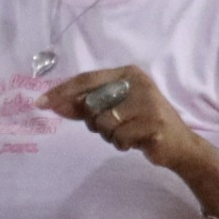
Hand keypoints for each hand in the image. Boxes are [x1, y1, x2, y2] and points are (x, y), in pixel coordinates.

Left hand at [45, 65, 218, 202]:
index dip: (62, 92)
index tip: (40, 103)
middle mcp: (138, 83)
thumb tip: (52, 104)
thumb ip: (86, 106)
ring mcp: (148, 102)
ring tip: (129, 133)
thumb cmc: (141, 124)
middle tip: (115, 126)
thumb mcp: (114, 110)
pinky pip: (119, 138)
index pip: (87, 79)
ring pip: (104, 124)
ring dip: (110, 136)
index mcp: (128, 73)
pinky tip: (137, 141)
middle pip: (92, 104)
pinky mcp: (153, 123)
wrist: (178, 145)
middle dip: (96, 122)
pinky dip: (123, 145)